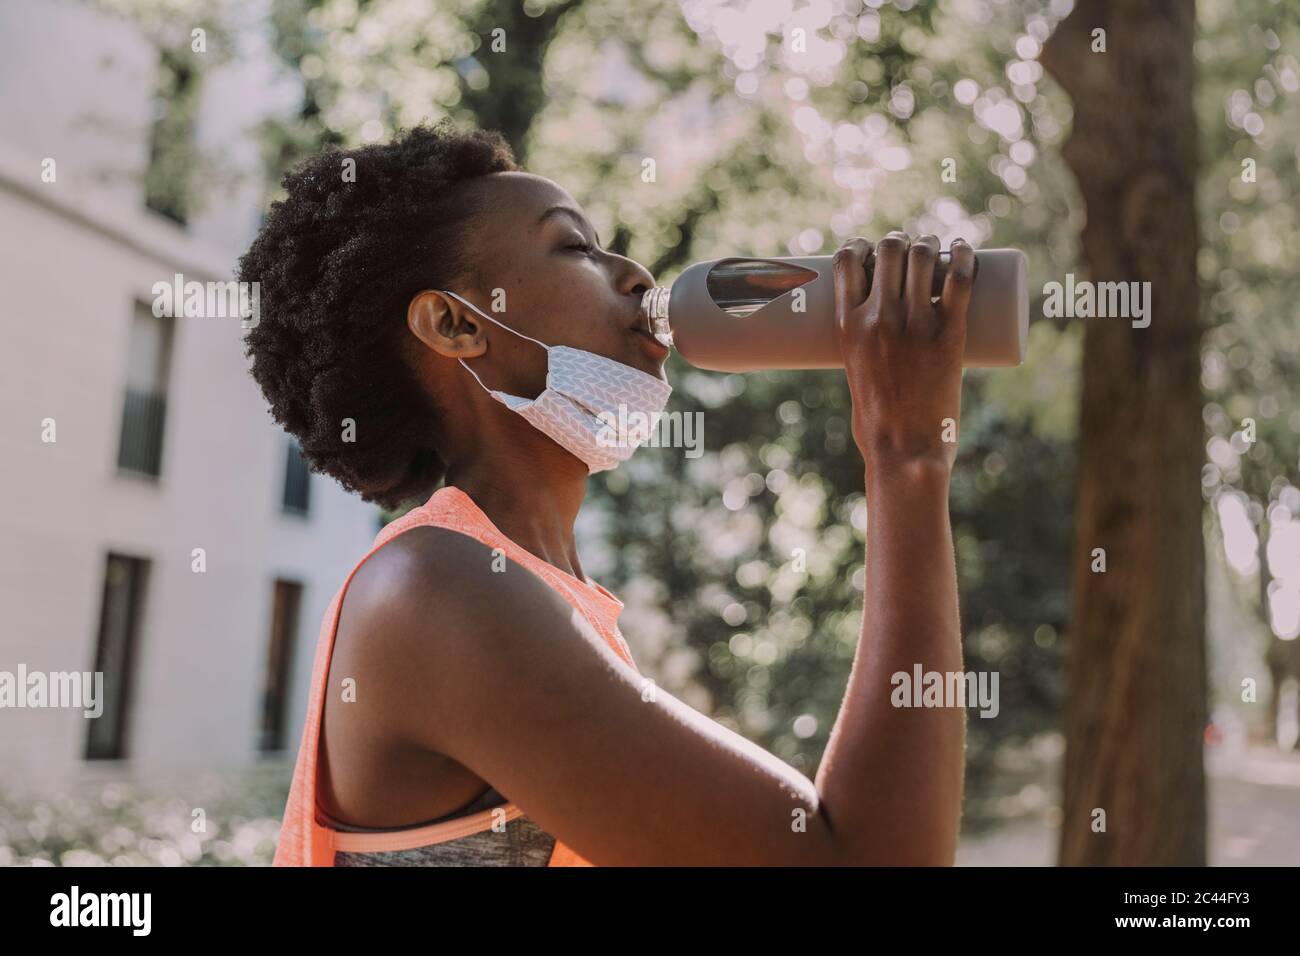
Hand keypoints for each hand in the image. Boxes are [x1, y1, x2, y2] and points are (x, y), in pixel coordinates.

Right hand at [832, 232, 973, 477]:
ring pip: (923, 257)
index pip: (846, 261)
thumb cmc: (877, 425)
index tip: (870, 249)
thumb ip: (864, 353)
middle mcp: (878, 317)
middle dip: (899, 241)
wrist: (904, 450)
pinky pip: (960, 278)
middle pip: (888, 250)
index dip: (861, 245)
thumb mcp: (854, 375)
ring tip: (936, 248)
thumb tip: (879, 343)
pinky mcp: (948, 333)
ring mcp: (915, 323)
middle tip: (911, 250)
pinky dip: (964, 255)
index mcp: (848, 326)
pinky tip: (964, 249)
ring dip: (930, 243)